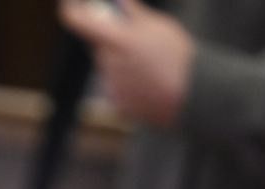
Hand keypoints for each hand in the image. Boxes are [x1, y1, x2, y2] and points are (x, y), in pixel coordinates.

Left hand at [60, 0, 195, 127]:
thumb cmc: (176, 55)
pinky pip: (117, 85)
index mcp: (115, 40)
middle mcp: (107, 64)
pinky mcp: (117, 103)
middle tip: (132, 35)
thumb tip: (116, 1)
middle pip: (97, 44)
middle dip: (109, 37)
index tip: (72, 4)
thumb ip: (131, 14)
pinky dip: (128, 79)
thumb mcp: (157, 25)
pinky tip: (148, 79)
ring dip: (120, 58)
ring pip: (107, 65)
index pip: (76, 22)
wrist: (192, 95)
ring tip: (147, 61)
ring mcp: (110, 86)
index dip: (71, 10)